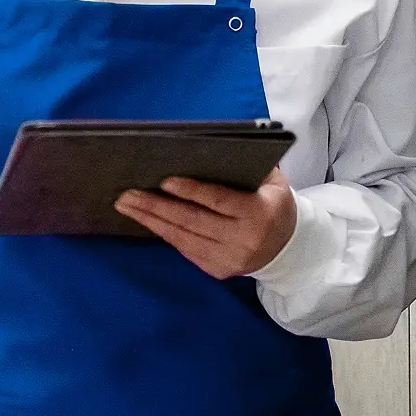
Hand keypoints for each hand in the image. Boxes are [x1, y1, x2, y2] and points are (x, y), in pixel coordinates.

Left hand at [115, 168, 297, 279]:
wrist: (288, 249)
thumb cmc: (274, 204)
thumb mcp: (274, 181)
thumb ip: (250, 164)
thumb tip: (212, 145)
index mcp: (259, 213)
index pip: (218, 201)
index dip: (191, 191)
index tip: (164, 181)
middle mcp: (243, 240)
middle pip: (193, 221)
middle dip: (156, 207)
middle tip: (128, 195)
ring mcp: (229, 259)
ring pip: (183, 239)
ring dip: (151, 221)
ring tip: (127, 206)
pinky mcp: (218, 270)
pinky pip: (185, 250)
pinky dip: (164, 234)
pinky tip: (147, 221)